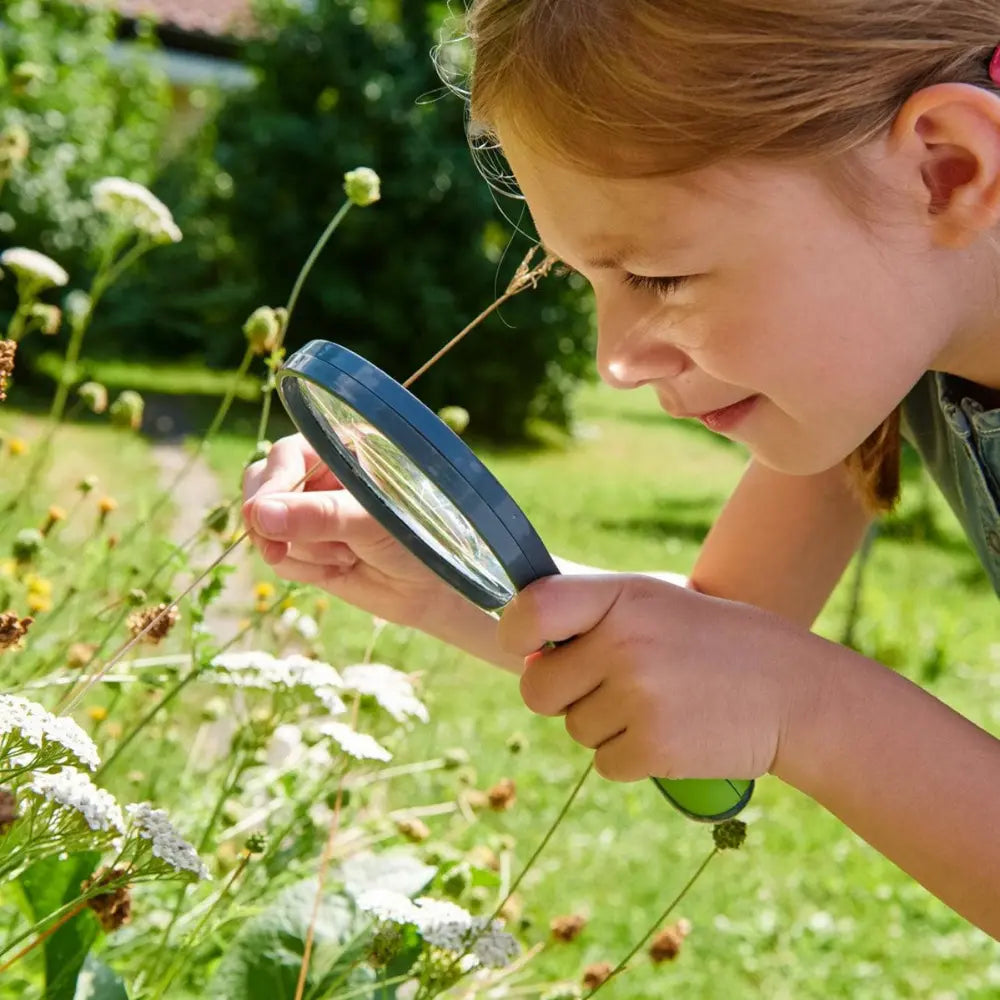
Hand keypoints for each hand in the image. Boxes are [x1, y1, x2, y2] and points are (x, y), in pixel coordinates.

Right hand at [242, 434, 462, 630]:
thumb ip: (320, 515)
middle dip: (274, 523)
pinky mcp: (307, 546)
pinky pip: (279, 556)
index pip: (286, 455)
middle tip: (279, 550)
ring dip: (302, 551)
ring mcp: (311, 511)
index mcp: (344, 449)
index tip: (264, 518)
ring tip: (349, 557)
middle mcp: (322, 475)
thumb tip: (260, 514)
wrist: (434, 590)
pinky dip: (303, 569)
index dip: (272, 486)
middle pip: (262, 486)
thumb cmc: (420, 540)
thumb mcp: (373, 521)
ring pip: (266, 526)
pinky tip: (340, 569)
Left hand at [498, 574, 812, 781]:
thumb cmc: (713, 643)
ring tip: (659, 704)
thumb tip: (526, 656)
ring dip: (604, 727)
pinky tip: (671, 732)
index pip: (533, 610)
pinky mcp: (654, 747)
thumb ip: (591, 618)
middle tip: (609, 686)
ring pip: (573, 730)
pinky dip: (630, 757)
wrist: (794, 691)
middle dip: (561, 696)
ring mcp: (639, 696)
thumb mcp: (655, 604)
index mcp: (622, 596)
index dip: (517, 633)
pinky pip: (603, 764)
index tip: (529, 646)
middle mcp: (624, 642)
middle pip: (537, 689)